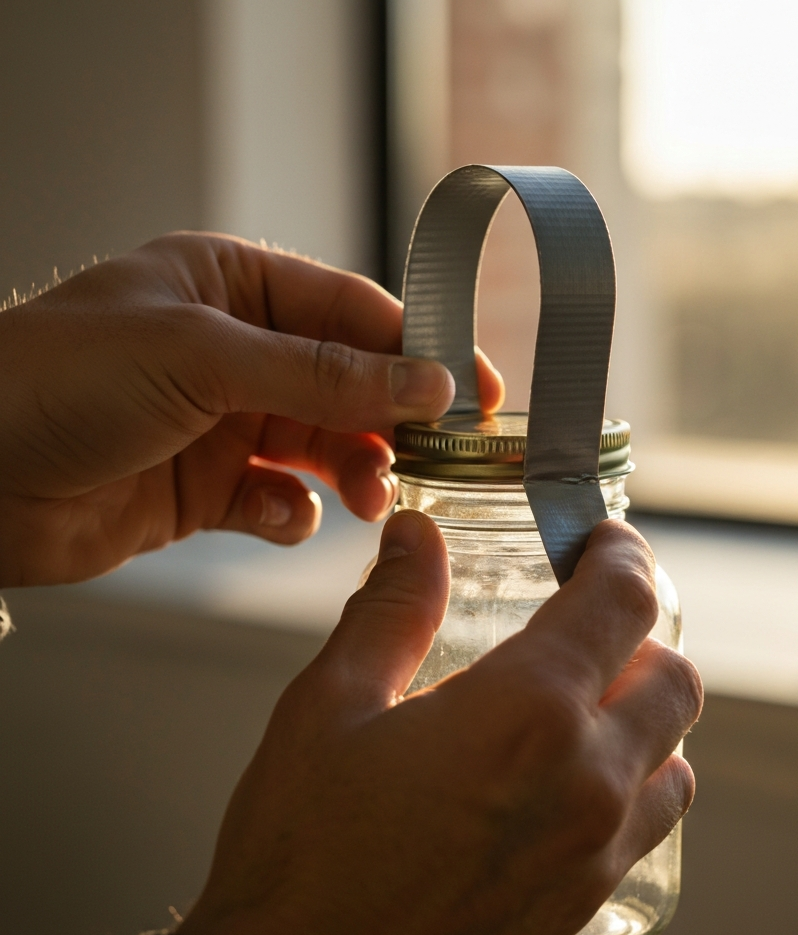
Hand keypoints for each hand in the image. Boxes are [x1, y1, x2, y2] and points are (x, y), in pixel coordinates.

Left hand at [0, 232, 503, 585]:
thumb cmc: (56, 381)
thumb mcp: (204, 358)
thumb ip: (325, 374)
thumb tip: (429, 382)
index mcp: (232, 287)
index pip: (353, 312)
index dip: (420, 350)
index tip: (475, 392)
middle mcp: (234, 352)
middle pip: (349, 384)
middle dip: (392, 422)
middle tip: (431, 457)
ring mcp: (221, 422)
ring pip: (323, 445)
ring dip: (355, 472)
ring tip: (372, 497)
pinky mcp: (205, 488)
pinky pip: (278, 501)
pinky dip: (291, 515)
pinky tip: (279, 518)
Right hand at [177, 513, 701, 934]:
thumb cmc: (302, 857)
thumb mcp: (329, 708)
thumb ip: (391, 610)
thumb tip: (415, 538)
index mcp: (528, 711)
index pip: (624, 602)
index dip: (623, 556)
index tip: (603, 542)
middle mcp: (587, 778)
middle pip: (674, 675)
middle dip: (639, 630)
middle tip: (584, 618)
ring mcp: (598, 849)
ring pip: (677, 749)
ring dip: (644, 707)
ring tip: (580, 696)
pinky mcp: (589, 903)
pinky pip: (654, 818)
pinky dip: (639, 776)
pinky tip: (573, 775)